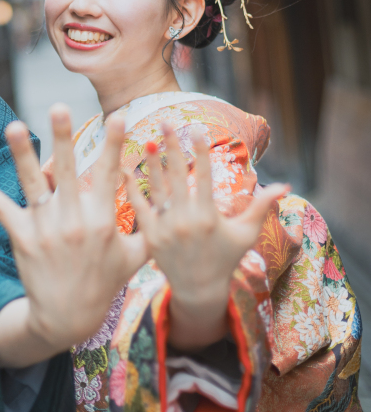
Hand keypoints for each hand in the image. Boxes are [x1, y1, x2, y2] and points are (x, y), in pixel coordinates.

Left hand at [0, 105, 147, 366]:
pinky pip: (1, 209)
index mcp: (102, 221)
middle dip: (63, 138)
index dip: (114, 145)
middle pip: (68, 172)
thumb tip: (168, 199)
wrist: (67, 317)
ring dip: (22, 154)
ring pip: (32, 184)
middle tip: (59, 107)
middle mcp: (73, 221)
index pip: (109, 175)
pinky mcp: (22, 236)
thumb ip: (149, 227)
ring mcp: (45, 229)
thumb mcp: (135, 257)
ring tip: (13, 126)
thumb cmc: (104, 283)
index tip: (117, 115)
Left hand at [124, 123, 287, 350]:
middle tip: (164, 121)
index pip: (205, 177)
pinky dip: (132, 188)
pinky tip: (125, 169)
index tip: (197, 128)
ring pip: (156, 188)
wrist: (199, 289)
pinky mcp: (150, 236)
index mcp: (210, 216)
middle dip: (172, 147)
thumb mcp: (246, 233)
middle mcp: (186, 221)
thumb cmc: (226, 258)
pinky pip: (139, 207)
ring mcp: (166, 229)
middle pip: (178, 176)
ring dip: (151, 163)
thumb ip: (262, 207)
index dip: (201, 151)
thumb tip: (285, 186)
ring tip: (147, 140)